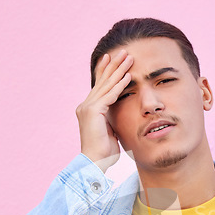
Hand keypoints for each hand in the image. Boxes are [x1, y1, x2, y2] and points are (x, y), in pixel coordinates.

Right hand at [75, 50, 132, 172]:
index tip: (113, 59)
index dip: (106, 71)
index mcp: (88, 109)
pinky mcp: (93, 112)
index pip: (99, 85)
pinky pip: (110, 95)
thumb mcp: (109, 131)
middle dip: (114, 65)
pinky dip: (119, 85)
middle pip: (102, 81)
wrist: (94, 163)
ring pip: (106, 85)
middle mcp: (85, 105)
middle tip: (124, 51)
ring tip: (128, 58)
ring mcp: (88, 107)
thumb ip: (111, 120)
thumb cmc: (103, 152)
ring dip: (119, 70)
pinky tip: (128, 77)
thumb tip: (117, 117)